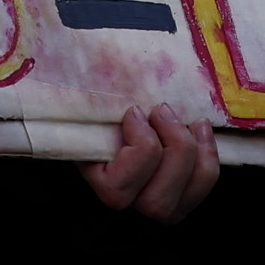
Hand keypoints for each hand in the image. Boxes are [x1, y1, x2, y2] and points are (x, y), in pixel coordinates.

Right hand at [80, 102, 217, 223]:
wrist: (121, 106)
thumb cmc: (99, 98)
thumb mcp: (88, 96)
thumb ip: (85, 95)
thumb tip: (56, 59)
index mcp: (96, 179)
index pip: (118, 191)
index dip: (137, 151)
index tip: (133, 112)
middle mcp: (127, 202)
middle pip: (156, 202)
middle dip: (170, 149)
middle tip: (162, 110)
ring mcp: (157, 205)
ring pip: (183, 199)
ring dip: (191, 152)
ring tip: (187, 119)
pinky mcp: (182, 197)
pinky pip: (202, 186)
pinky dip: (208, 156)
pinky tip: (200, 129)